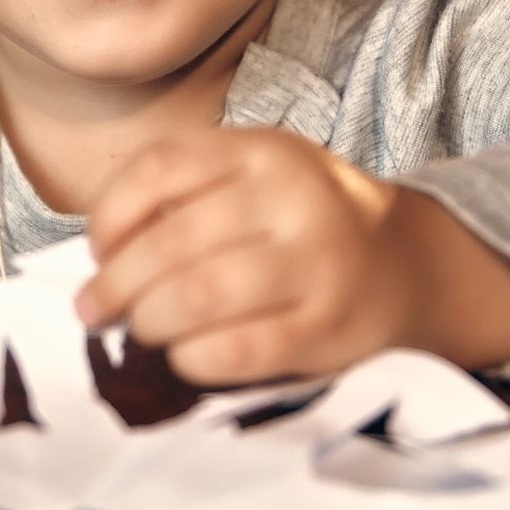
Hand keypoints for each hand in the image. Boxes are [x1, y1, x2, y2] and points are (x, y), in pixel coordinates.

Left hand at [74, 128, 509, 384]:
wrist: (412, 270)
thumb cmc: (304, 228)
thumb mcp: (256, 180)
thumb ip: (186, 197)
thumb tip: (99, 254)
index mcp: (265, 151)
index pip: (158, 170)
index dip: (110, 215)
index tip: (97, 250)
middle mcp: (294, 198)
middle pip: (171, 242)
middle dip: (117, 284)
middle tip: (96, 308)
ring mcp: (317, 263)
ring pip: (199, 296)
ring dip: (150, 321)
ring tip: (142, 329)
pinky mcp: (330, 327)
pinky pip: (238, 350)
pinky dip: (194, 358)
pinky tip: (186, 356)